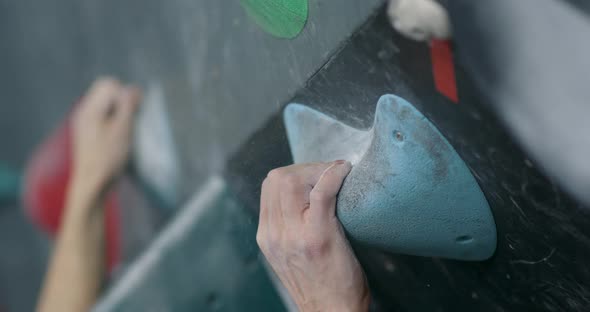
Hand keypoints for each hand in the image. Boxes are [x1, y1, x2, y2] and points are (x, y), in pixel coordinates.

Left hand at [71, 78, 141, 192]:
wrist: (92, 184)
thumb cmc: (108, 158)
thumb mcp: (122, 129)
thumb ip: (127, 106)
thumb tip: (134, 88)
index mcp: (90, 109)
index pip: (109, 85)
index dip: (125, 93)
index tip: (137, 109)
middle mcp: (84, 113)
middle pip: (106, 92)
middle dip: (123, 100)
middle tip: (133, 118)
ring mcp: (85, 124)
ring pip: (106, 105)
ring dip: (120, 112)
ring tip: (128, 129)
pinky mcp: (90, 134)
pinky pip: (104, 117)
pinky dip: (115, 121)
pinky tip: (121, 137)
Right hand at [257, 161, 369, 311]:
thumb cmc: (322, 284)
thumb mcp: (292, 254)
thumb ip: (290, 227)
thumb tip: (309, 194)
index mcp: (267, 236)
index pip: (269, 186)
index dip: (294, 172)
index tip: (316, 175)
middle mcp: (274, 234)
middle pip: (277, 178)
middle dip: (305, 167)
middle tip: (329, 172)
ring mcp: (294, 236)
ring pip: (294, 180)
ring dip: (319, 169)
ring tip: (337, 175)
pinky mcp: (318, 237)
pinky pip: (321, 192)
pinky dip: (333, 175)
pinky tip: (345, 172)